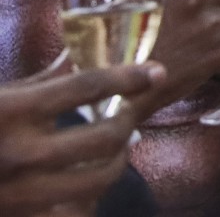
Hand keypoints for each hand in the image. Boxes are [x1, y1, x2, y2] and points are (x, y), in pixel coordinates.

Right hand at [0, 62, 164, 215]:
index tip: (156, 72)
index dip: (128, 77)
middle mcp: (19, 153)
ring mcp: (19, 192)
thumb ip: (36, 86)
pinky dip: (87, 200)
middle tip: (128, 116)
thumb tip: (82, 66)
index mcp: (10, 111)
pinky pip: (73, 213)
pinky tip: (86, 185)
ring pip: (97, 180)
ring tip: (118, 150)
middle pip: (104, 137)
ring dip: (117, 162)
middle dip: (127, 123)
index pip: (86, 87)